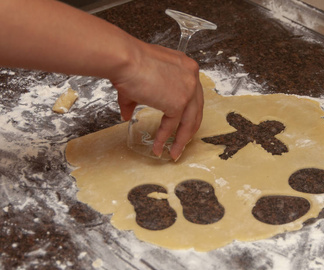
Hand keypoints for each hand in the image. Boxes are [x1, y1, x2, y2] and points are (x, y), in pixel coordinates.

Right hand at [112, 42, 203, 160]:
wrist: (124, 59)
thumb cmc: (128, 63)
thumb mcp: (139, 80)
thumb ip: (137, 99)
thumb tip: (127, 114)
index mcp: (185, 67)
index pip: (193, 95)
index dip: (188, 112)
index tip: (183, 125)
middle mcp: (191, 77)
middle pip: (196, 110)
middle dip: (188, 129)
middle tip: (182, 142)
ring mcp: (188, 90)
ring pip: (190, 121)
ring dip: (182, 140)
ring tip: (174, 153)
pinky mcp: (179, 102)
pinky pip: (173, 125)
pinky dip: (165, 138)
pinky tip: (158, 146)